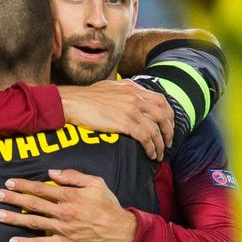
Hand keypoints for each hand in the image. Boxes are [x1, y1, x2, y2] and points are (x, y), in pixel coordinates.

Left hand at [0, 168, 136, 241]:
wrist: (120, 230)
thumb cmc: (108, 205)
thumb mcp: (95, 183)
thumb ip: (73, 176)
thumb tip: (52, 172)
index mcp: (69, 196)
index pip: (41, 189)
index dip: (23, 185)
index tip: (9, 182)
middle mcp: (63, 212)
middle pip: (33, 204)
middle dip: (13, 199)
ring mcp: (62, 228)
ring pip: (33, 222)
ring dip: (14, 219)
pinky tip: (13, 241)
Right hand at [58, 80, 172, 160]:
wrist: (73, 102)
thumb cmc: (86, 97)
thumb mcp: (109, 87)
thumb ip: (124, 90)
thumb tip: (130, 95)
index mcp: (133, 88)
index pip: (161, 100)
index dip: (169, 115)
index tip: (169, 126)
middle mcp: (135, 97)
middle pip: (163, 115)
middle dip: (169, 131)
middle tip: (168, 143)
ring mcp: (131, 110)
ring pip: (156, 129)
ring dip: (160, 144)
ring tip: (159, 155)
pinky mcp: (124, 122)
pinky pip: (145, 137)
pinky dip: (151, 148)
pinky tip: (150, 154)